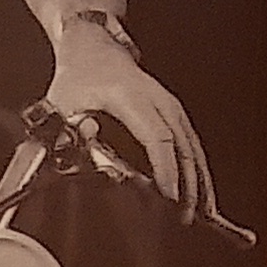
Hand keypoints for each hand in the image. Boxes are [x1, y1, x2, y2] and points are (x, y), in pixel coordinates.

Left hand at [48, 20, 211, 215]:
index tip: (169, 197)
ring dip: (200, 181)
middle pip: (182, 145)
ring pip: (193, 146)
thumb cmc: (78, 78)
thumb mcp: (62, 103)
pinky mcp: (174, 112)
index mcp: (130, 96)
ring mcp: (170, 104)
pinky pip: (193, 144)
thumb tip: (77, 154)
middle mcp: (157, 98)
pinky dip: (199, 170)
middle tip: (185, 218)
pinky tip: (204, 194)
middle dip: (188, 184)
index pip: (156, 137)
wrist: (93, 47)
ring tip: (203, 214)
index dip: (165, 169)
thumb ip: (67, 131)